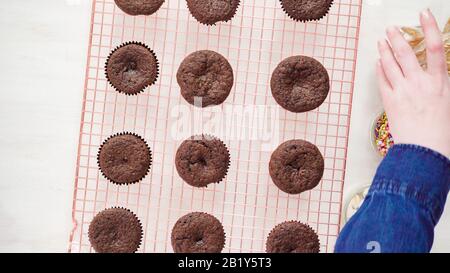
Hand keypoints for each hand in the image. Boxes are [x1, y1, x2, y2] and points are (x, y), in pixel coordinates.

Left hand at [376, 9, 449, 157]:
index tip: (424, 14)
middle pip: (406, 53)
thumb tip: (432, 73)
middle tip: (390, 28)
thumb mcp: (446, 102)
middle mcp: (420, 83)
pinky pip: (382, 80)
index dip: (430, 27)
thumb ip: (438, 84)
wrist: (424, 149)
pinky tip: (378, 63)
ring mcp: (402, 91)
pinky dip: (379, 69)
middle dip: (397, 37)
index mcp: (439, 82)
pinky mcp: (389, 101)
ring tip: (381, 41)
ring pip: (390, 64)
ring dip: (384, 50)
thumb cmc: (439, 131)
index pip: (435, 48)